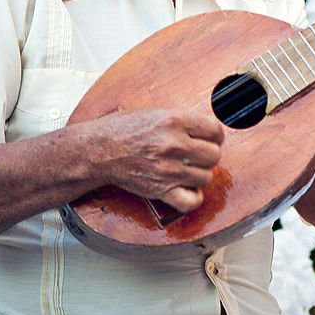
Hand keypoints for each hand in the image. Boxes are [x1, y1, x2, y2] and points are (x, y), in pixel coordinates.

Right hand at [86, 108, 224, 212]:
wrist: (99, 151)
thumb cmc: (123, 130)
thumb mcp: (156, 113)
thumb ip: (183, 120)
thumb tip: (207, 129)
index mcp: (174, 121)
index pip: (215, 130)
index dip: (215, 135)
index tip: (210, 139)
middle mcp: (174, 145)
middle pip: (214, 155)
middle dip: (208, 155)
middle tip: (197, 155)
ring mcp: (169, 169)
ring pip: (206, 177)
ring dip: (199, 175)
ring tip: (188, 170)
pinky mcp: (161, 190)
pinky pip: (192, 201)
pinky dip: (193, 198)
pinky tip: (187, 189)